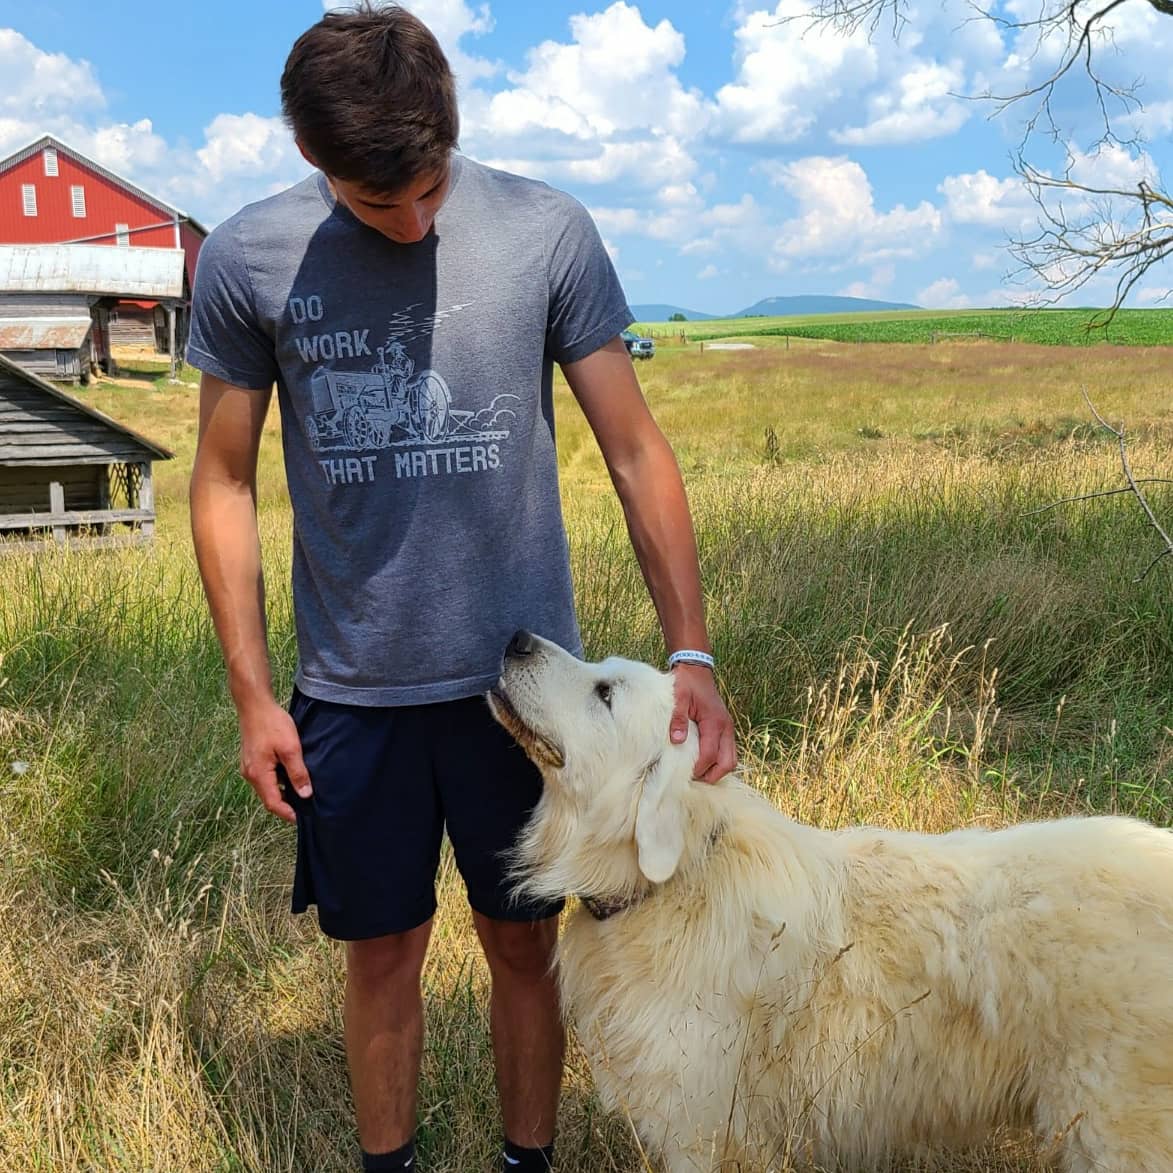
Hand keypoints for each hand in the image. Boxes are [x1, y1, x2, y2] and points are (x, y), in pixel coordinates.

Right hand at [237, 698, 311, 822]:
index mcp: (258, 774)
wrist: (255, 704)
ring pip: (267, 787)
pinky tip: (291, 776)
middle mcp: (250, 774)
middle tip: (306, 807)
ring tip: (302, 792)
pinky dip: (278, 781)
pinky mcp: (252, 759)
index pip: (273, 803)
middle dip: (286, 805)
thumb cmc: (272, 724)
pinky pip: (265, 777)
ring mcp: (249, 767)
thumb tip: (305, 795)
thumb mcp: (290, 748)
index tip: (303, 819)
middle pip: (269, 797)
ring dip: (283, 792)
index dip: (288, 813)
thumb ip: (297, 773)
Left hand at [669, 664, 736, 783]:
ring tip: (698, 772)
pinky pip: (727, 751)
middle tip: (694, 778)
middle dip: (713, 775)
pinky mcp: (725, 728)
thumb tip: (677, 741)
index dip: (699, 768)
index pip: (710, 755)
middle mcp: (726, 727)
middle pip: (728, 762)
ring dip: (717, 769)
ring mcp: (728, 728)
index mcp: (715, 722)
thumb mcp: (679, 698)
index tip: (684, 774)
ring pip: (730, 758)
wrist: (696, 668)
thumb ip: (678, 719)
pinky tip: (703, 761)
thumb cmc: (686, 682)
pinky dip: (718, 760)